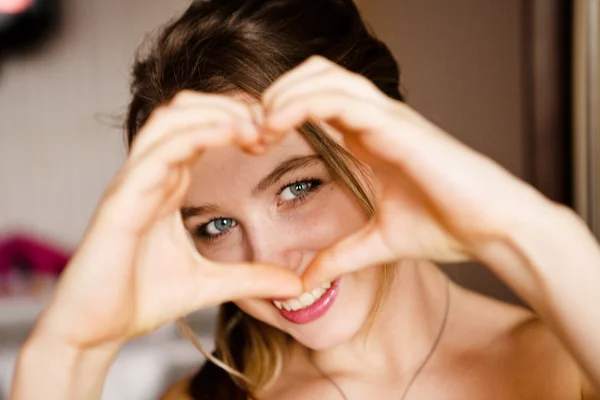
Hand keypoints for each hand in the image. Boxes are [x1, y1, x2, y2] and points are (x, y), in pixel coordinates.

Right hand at [35, 92, 301, 348]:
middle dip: (229, 105)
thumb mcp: (211, 284)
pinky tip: (230, 133)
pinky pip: (158, 152)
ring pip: (170, 119)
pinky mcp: (121, 200)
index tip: (273, 134)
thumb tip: (296, 286)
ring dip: (215, 111)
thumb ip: (252, 278)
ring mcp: (133, 183)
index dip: (236, 121)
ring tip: (254, 123)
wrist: (95, 330)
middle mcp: (149, 175)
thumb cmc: (140, 299)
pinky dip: (195, 134)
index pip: (199, 129)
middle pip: (185, 110)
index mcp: (167, 185)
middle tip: (268, 121)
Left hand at [262, 56, 551, 287]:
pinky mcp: (398, 126)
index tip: (253, 141)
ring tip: (259, 124)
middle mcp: (376, 120)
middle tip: (249, 128)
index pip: (315, 101)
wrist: (492, 230)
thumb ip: (338, 257)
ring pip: (324, 77)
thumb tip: (305, 281)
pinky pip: (341, 99)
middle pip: (315, 76)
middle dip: (276, 93)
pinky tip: (278, 123)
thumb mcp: (376, 244)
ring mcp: (388, 118)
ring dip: (284, 93)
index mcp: (368, 138)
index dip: (280, 111)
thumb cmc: (446, 227)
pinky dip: (303, 102)